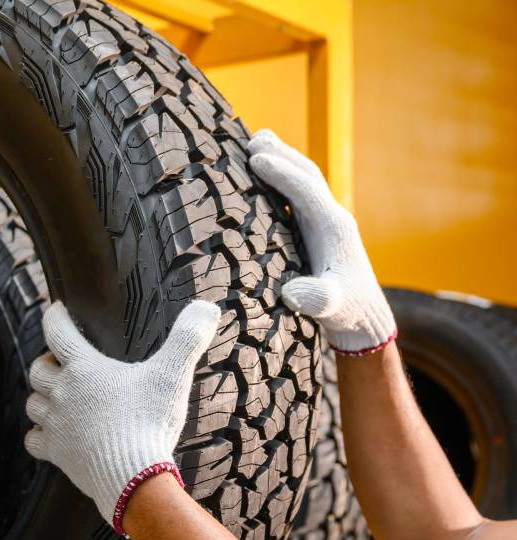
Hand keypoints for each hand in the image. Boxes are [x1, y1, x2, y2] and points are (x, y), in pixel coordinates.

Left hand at [24, 300, 219, 533]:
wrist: (134, 476)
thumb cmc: (150, 422)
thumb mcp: (172, 375)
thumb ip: (188, 339)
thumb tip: (207, 307)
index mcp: (85, 369)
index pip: (57, 333)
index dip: (54, 318)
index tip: (56, 312)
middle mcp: (63, 393)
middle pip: (37, 370)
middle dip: (46, 362)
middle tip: (61, 362)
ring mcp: (57, 425)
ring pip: (32, 403)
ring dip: (41, 397)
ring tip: (57, 396)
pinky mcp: (57, 453)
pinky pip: (33, 440)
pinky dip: (38, 435)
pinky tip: (51, 434)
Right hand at [248, 129, 396, 354]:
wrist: (366, 320)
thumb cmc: (347, 313)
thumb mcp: (331, 307)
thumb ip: (317, 298)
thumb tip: (293, 292)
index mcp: (333, 228)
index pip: (305, 190)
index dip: (281, 173)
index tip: (254, 159)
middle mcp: (332, 219)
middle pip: (307, 176)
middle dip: (282, 154)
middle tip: (253, 138)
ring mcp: (327, 224)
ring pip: (304, 182)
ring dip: (283, 160)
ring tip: (258, 143)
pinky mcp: (319, 233)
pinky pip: (300, 196)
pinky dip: (282, 180)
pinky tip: (266, 179)